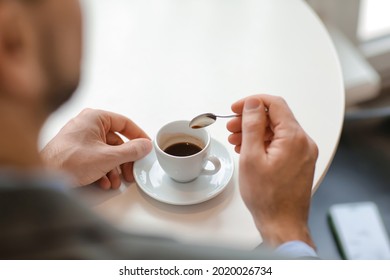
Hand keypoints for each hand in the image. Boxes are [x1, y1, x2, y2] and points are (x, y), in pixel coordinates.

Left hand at [41, 108, 151, 188]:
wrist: (43, 176)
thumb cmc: (70, 161)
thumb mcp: (108, 157)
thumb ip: (131, 151)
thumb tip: (146, 146)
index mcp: (95, 118)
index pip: (125, 123)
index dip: (138, 136)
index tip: (147, 146)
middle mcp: (88, 125)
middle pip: (117, 141)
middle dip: (125, 160)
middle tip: (132, 172)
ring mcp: (81, 138)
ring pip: (107, 152)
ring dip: (114, 169)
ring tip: (116, 182)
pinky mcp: (76, 151)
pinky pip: (96, 157)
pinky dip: (103, 170)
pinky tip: (104, 182)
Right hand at [227, 95, 317, 247]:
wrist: (282, 223)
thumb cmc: (268, 197)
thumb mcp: (252, 157)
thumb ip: (252, 126)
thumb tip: (253, 104)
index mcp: (294, 138)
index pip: (275, 104)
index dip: (253, 102)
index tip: (236, 108)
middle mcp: (304, 142)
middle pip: (275, 118)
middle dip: (251, 119)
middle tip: (232, 127)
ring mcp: (303, 153)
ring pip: (277, 131)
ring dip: (255, 131)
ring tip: (236, 140)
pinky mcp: (300, 162)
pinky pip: (281, 144)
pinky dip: (264, 143)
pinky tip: (248, 149)